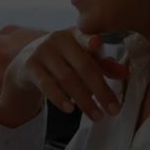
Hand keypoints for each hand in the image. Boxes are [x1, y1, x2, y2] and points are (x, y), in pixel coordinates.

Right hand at [0, 29, 129, 127]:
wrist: (25, 63)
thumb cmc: (62, 60)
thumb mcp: (81, 58)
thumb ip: (102, 65)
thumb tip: (125, 73)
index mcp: (75, 34)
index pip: (85, 36)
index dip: (91, 40)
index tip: (97, 44)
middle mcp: (58, 39)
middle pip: (83, 66)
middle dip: (100, 90)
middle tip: (113, 110)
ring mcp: (42, 52)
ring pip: (67, 79)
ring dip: (84, 100)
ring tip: (97, 116)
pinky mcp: (30, 66)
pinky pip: (46, 85)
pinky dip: (59, 98)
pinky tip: (70, 109)